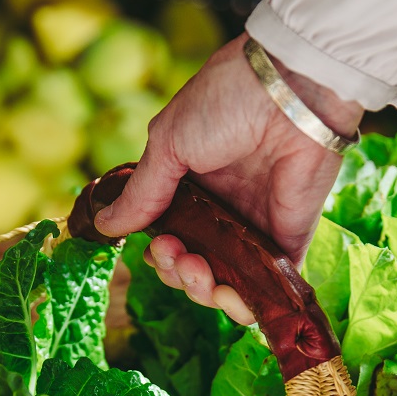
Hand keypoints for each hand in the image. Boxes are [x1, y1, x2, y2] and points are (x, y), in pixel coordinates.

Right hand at [94, 33, 361, 324]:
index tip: (157, 245)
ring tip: (199, 271)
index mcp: (193, 185)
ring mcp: (256, 226)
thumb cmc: (226, 103)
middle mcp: (222, 210)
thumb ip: (141, 193)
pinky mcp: (289, 239)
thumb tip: (106, 225)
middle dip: (176, 273)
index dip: (159, 254)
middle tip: (178, 255)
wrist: (290, 90)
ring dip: (202, 291)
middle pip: (192, 266)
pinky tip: (229, 296)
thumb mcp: (168, 144)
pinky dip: (246, 305)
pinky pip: (267, 289)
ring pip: (224, 284)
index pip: (169, 237)